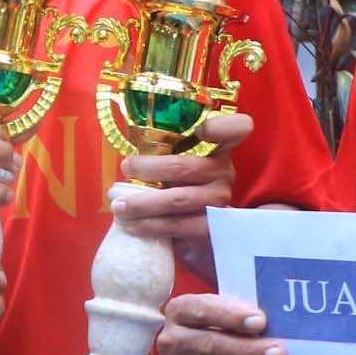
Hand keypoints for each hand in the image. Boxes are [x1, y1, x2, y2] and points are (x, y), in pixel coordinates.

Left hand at [111, 112, 250, 242]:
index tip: (201, 129)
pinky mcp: (213, 227)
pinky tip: (132, 225)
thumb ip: (167, 147)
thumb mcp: (179, 156)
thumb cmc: (179, 178)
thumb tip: (129, 155)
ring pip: (178, 200)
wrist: (194, 217)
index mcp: (222, 147)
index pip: (236, 128)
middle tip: (125, 169)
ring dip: (143, 204)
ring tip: (119, 206)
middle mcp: (225, 171)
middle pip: (186, 167)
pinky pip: (179, 226)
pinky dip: (151, 226)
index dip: (221, 127)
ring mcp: (221, 199)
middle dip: (150, 169)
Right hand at [154, 291, 288, 354]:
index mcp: (179, 311)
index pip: (202, 310)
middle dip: (247, 351)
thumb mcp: (230, 317)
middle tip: (278, 354)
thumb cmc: (224, 332)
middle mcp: (169, 341)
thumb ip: (246, 318)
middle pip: (209, 346)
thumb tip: (276, 327)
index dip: (231, 316)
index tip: (261, 321)